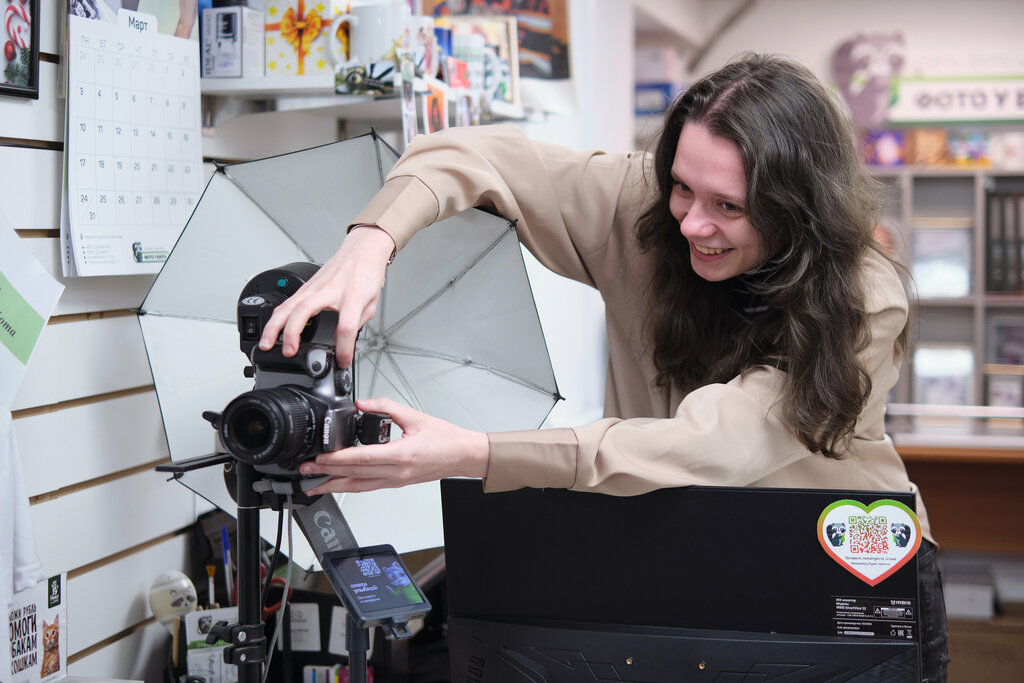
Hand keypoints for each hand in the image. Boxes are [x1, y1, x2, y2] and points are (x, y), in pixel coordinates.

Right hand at [258, 226, 395, 367]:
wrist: (362, 251)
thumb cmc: (367, 274)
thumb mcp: (370, 304)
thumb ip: (356, 325)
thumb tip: (340, 341)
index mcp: (352, 298)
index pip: (346, 327)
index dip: (344, 348)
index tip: (342, 360)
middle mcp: (329, 291)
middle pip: (304, 312)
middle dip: (292, 334)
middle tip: (288, 352)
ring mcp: (314, 287)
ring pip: (288, 306)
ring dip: (274, 327)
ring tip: (266, 344)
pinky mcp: (306, 286)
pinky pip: (287, 302)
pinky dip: (277, 317)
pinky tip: (271, 328)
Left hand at [301, 397, 489, 494]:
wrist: (463, 456)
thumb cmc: (445, 439)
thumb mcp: (414, 416)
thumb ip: (385, 406)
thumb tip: (361, 403)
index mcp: (401, 455)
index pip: (362, 458)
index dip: (337, 459)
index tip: (319, 456)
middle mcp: (396, 472)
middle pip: (354, 475)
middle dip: (326, 473)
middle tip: (305, 470)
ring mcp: (395, 481)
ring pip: (358, 487)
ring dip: (334, 486)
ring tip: (313, 484)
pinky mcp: (395, 483)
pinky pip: (367, 487)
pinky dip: (349, 487)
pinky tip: (338, 485)